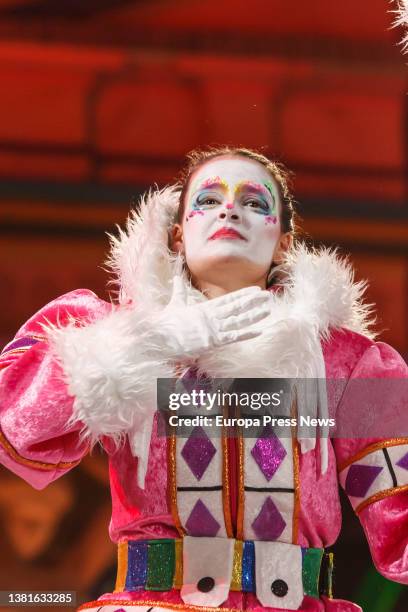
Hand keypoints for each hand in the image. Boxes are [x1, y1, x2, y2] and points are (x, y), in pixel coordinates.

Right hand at [154, 276, 270, 359]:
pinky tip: (259, 331)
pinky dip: (247, 334)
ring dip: (254, 315)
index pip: (228, 299)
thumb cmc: (166, 322)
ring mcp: (214, 328)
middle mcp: (212, 316)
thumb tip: (177, 277)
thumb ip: (179, 290)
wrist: (160, 335)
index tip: (255, 290)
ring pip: (239, 320)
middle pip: (237, 307)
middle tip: (268, 296)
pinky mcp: (213, 340)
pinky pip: (234, 337)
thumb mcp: (174, 303)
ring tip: (268, 310)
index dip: (243, 294)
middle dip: (253, 302)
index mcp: (205, 308)